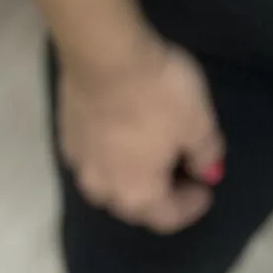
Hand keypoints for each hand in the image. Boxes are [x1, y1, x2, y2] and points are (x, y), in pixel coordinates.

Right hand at [58, 30, 225, 233]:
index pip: (168, 216)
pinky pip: (94, 154)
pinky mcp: (65, 134)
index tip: (206, 189)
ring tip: (151, 152)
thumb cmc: (158, 93)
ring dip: (132, 173)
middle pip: (135, 204)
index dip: (191, 206)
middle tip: (181, 170)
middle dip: (161, 192)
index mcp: (138, 195)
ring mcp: (79, 162)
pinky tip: (122, 132)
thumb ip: (206, 152)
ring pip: (109, 181)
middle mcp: (103, 189)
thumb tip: (207, 170)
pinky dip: (112, 151)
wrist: (104, 55)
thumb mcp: (198, 121)